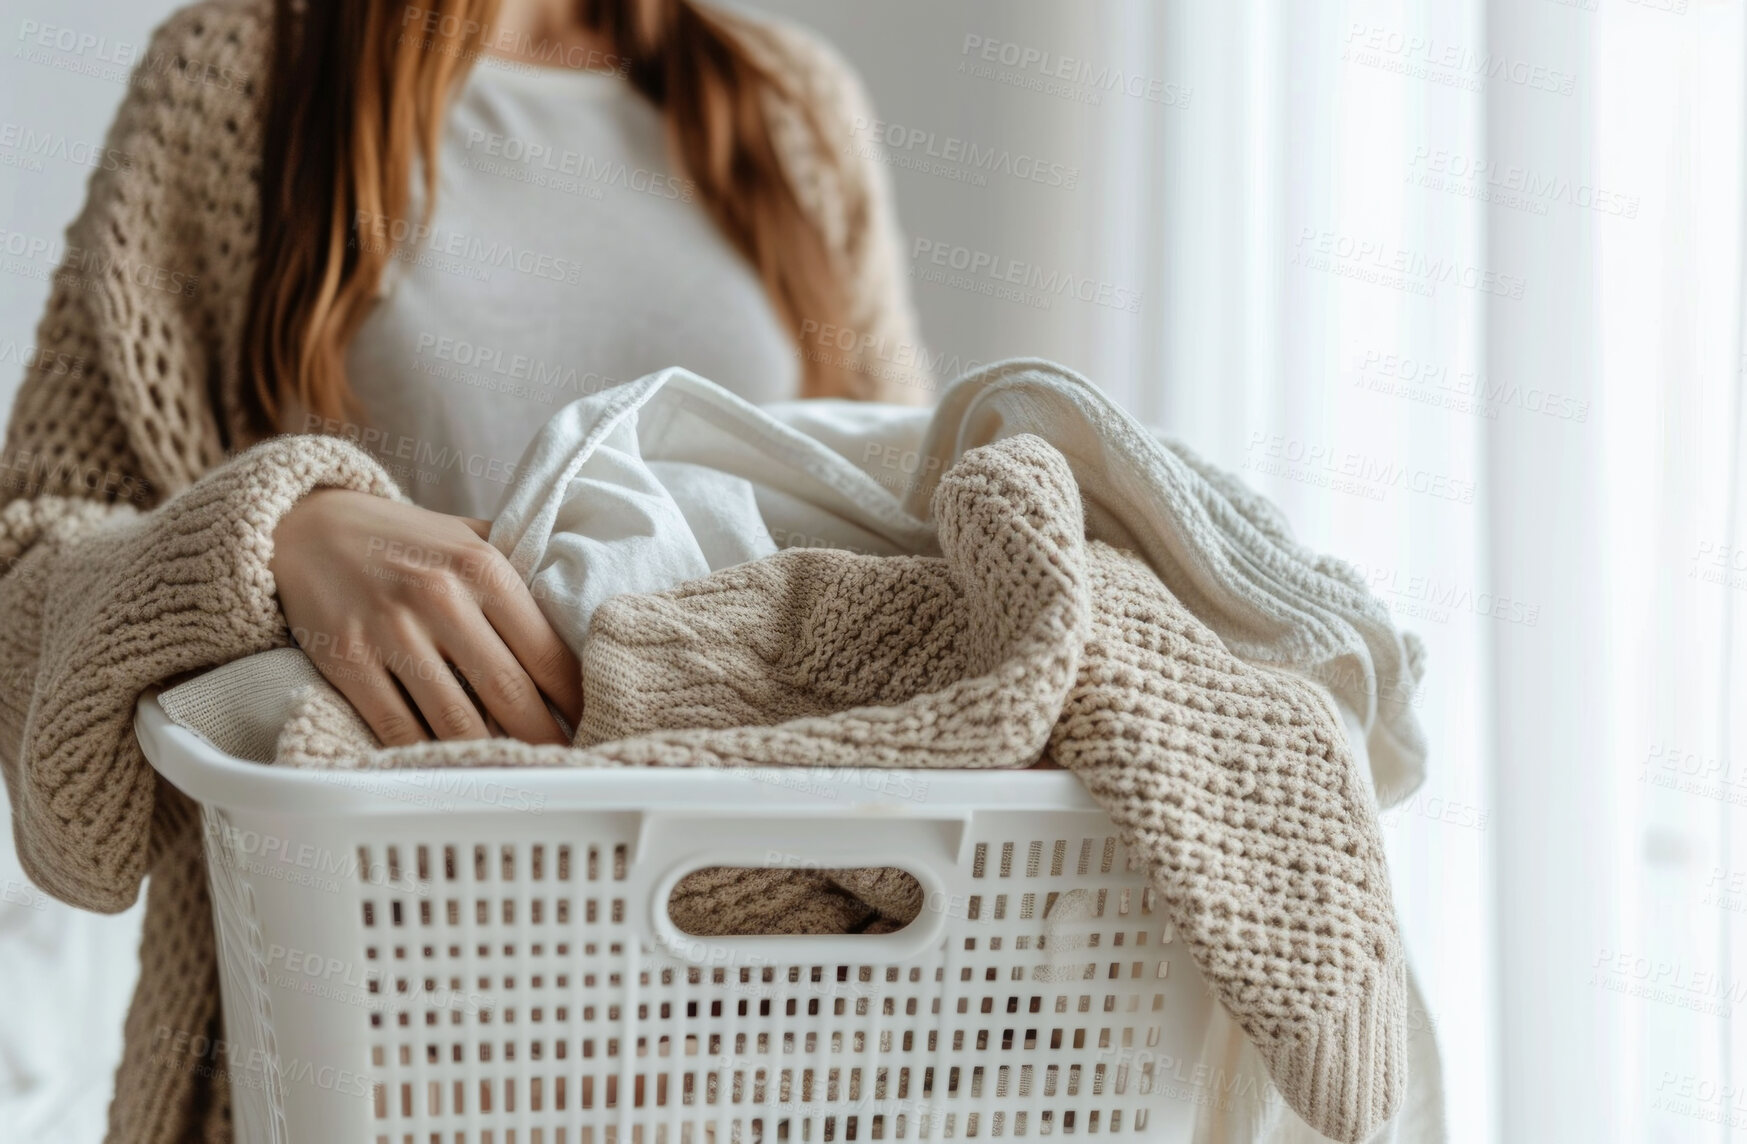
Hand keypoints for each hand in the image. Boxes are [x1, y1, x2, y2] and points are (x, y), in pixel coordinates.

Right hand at [268, 488, 582, 745]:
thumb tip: (578, 623)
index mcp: (482, 567)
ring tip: (517, 772)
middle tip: (565, 762)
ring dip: (492, 755)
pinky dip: (429, 756)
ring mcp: (389, 631)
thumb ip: (520, 573)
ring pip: (457, 721)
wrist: (308, 527)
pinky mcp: (346, 661)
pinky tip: (454, 768)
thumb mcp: (468, 537)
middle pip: (510, 692)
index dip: (575, 700)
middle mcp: (439, 597)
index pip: (547, 651)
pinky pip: (398, 729)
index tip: (594, 724)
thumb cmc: (405, 540)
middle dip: (544, 738)